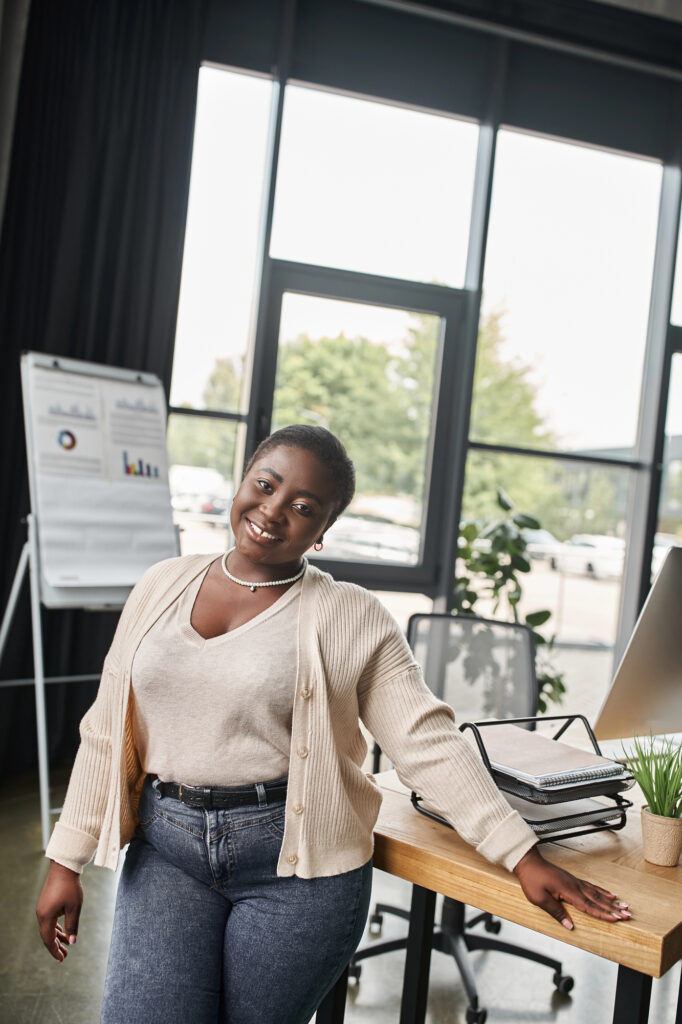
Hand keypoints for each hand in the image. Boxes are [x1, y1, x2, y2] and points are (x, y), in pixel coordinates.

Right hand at [36, 861, 82, 961]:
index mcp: (46, 917)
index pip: (48, 940)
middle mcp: (41, 914)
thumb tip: (72, 942)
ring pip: (48, 928)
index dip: (55, 951)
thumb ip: (73, 925)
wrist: (64, 867)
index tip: (62, 959)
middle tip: (65, 956)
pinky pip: (49, 920)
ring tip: (66, 943)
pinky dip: (55, 927)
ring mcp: (42, 908)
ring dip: (56, 936)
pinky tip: (62, 930)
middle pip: (47, 935)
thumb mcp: (74, 908)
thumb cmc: (70, 887)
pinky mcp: (45, 903)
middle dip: (55, 946)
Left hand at [513, 847, 630, 929]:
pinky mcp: (572, 880)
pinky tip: (609, 894)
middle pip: (597, 899)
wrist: (528, 861)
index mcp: (568, 891)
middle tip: (628, 914)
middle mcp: (574, 885)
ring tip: (624, 905)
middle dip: (613, 908)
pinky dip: (602, 891)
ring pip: (596, 893)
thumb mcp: (539, 899)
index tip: (617, 919)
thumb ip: (556, 912)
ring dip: (611, 901)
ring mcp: (574, 881)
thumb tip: (570, 926)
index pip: (589, 905)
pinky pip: (591, 886)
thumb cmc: (532, 880)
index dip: (603, 913)